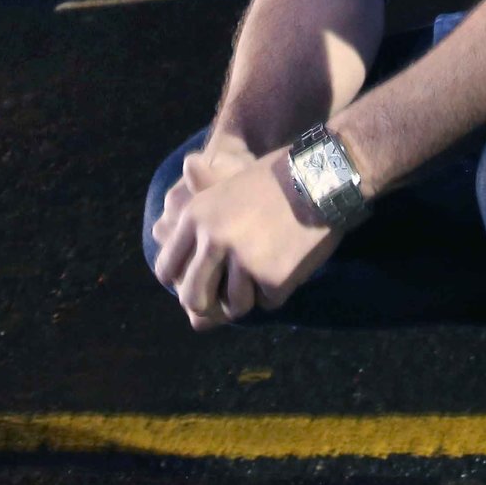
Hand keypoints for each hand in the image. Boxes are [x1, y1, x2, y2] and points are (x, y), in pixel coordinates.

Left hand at [154, 148, 339, 330]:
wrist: (319, 177)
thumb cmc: (273, 180)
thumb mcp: (224, 192)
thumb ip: (201, 233)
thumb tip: (181, 270)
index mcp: (195, 217)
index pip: (166, 268)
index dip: (180, 281)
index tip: (197, 284)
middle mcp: (213, 240)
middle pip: (193, 298)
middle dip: (208, 306)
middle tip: (225, 301)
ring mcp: (243, 260)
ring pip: (234, 306)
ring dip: (250, 297)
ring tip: (266, 272)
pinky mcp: (272, 277)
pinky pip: (268, 302)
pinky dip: (278, 291)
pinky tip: (289, 264)